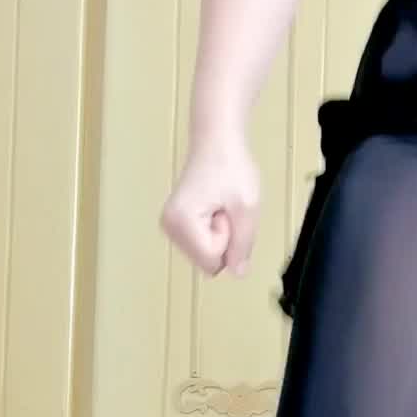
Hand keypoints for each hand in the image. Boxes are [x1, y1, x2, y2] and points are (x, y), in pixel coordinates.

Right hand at [160, 132, 260, 277]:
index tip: (227, 211)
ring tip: (219, 206)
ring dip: (220, 236)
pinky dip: (213, 232)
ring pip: (205, 256)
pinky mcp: (175, 224)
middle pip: (207, 262)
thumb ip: (243, 244)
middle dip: (224, 239)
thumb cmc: (230, 166)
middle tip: (224, 209)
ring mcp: (170, 226)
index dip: (229, 239)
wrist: (217, 142)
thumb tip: (238, 273)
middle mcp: (169, 226)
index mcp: (181, 221)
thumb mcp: (247, 207)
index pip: (213, 260)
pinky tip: (213, 209)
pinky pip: (202, 245)